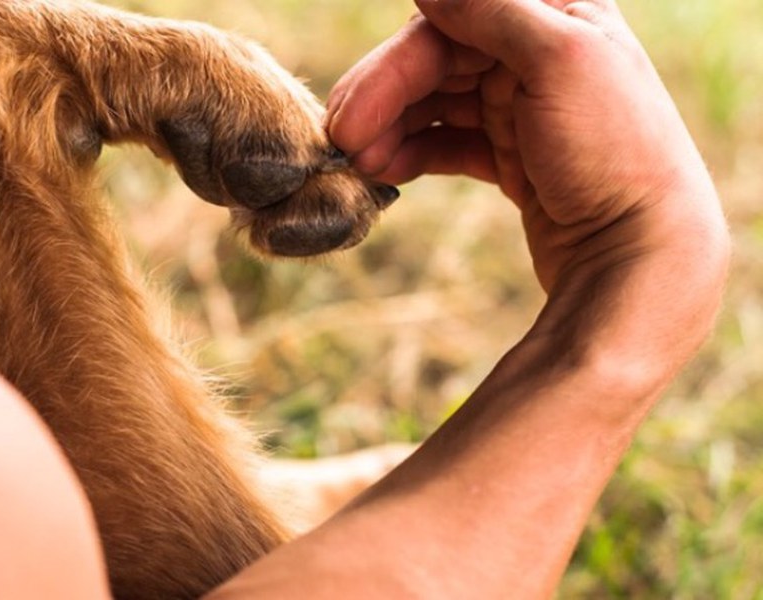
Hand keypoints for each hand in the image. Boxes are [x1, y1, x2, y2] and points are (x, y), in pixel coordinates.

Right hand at [327, 0, 725, 293]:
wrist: (643, 251)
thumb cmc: (615, 151)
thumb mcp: (560, 61)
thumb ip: (493, 10)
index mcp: (557, 15)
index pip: (451, 25)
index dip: (394, 68)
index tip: (350, 113)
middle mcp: (537, 55)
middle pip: (436, 64)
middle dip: (383, 103)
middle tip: (340, 145)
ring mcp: (524, 107)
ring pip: (436, 105)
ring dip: (392, 131)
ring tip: (359, 168)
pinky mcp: (514, 155)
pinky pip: (450, 143)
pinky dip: (416, 155)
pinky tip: (386, 175)